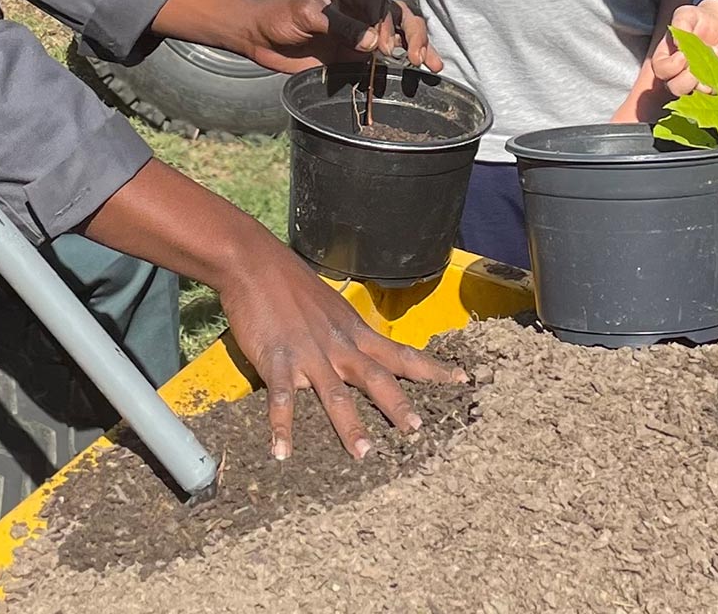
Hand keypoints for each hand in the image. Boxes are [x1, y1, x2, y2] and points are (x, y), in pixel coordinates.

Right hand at [217, 242, 468, 459]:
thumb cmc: (291, 283)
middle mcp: (338, 345)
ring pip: (335, 394)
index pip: (401, 353)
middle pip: (376, 378)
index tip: (462, 380)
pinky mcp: (277, 360)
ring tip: (364, 454)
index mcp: (354, 332)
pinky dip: (282, 427)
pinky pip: (282, 399)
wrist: (254, 262)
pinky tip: (282, 453)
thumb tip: (357, 353)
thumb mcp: (330, 307)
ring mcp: (309, 354)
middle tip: (418, 430)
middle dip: (398, 405)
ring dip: (350, 425)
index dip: (432, 369)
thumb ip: (344, 334)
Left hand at [240, 0, 442, 74]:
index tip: (382, 47)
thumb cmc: (278, 13)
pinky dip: (401, 64)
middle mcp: (361, 8)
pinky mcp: (354, 52)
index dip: (388, 25)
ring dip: (418, 48)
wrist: (257, 34)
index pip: (382, 4)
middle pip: (400, 16)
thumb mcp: (306, 13)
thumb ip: (339, 24)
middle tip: (416, 57)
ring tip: (433, 65)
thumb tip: (372, 42)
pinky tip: (420, 70)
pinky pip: (382, 58)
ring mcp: (360, 30)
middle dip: (414, 35)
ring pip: (398, 37)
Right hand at [645, 0, 717, 98]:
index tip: (683, 55)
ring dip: (710, 73)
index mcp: (667, 58)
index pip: (661, 71)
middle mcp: (679, 74)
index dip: (672, 67)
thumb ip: (680, 24)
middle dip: (689, 79)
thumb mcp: (687, 15)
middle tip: (701, 61)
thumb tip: (678, 44)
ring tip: (717, 50)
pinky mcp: (717, 83)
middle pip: (676, 89)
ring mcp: (698, 81)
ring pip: (700, 93)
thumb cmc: (699, 19)